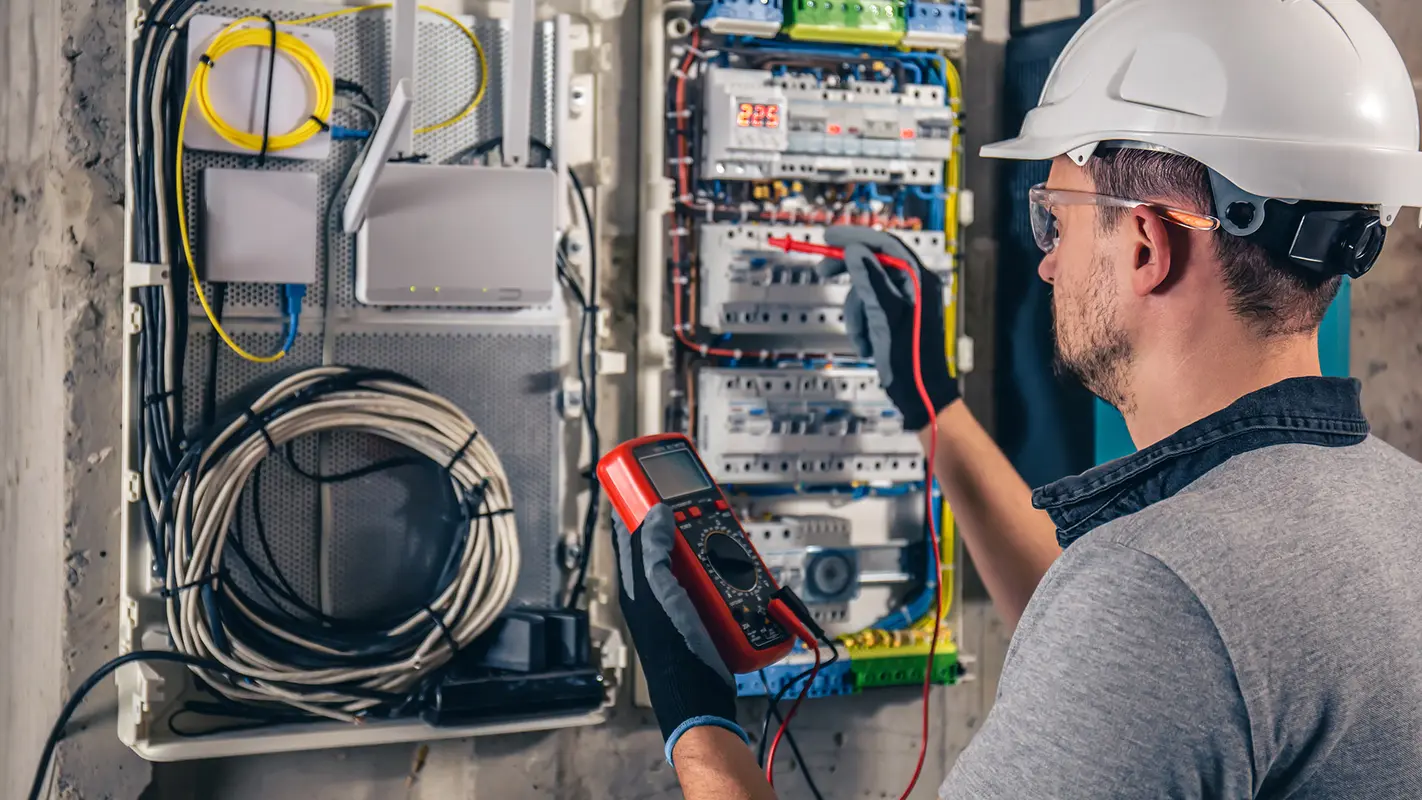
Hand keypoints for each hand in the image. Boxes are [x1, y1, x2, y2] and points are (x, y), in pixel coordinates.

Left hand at [611, 505, 746, 762]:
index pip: (629, 531)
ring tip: (724, 540)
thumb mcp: (658, 593)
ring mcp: (681, 599)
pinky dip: (729, 571)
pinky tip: (740, 570)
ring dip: (712, 547)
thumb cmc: (672, 650)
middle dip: (685, 523)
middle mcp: (656, 588)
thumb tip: (656, 512)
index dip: (636, 503)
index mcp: (635, 582)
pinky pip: (717, 581)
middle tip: (702, 507)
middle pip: (669, 541)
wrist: (701, 696)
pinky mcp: (705, 611)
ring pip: (696, 558)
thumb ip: (652, 552)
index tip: (650, 479)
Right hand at [817, 226, 959, 430]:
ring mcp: (905, 302)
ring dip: (856, 313)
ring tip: (863, 336)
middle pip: (873, 264)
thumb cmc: (911, 359)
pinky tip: (869, 344)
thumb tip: (855, 252)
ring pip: (866, 291)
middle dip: (849, 274)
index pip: (886, 245)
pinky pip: (869, 309)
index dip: (856, 237)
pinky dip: (862, 325)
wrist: (919, 393)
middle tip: (823, 271)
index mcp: (919, 280)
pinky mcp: (895, 318)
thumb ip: (870, 280)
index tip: (830, 236)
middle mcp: (914, 286)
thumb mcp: (885, 316)